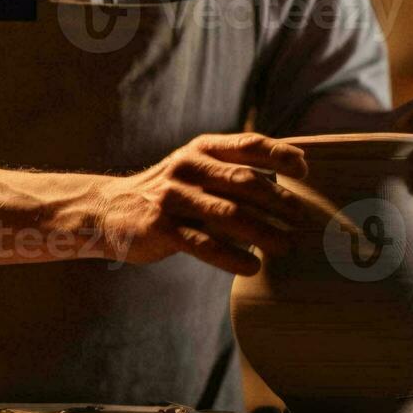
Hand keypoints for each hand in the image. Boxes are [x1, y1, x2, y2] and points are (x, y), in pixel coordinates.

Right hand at [90, 133, 312, 275]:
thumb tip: (288, 181)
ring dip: (263, 232)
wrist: (108, 210)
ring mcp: (172, 198)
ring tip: (286, 246)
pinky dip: (232, 257)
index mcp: (200, 149)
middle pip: (243, 182)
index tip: (305, 168)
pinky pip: (203, 244)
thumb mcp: (194, 169)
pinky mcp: (161, 228)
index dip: (278, 154)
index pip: (247, 145)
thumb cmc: (168, 193)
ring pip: (228, 215)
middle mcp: (187, 168)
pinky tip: (252, 267)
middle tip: (303, 219)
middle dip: (278, 201)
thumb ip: (231, 171)